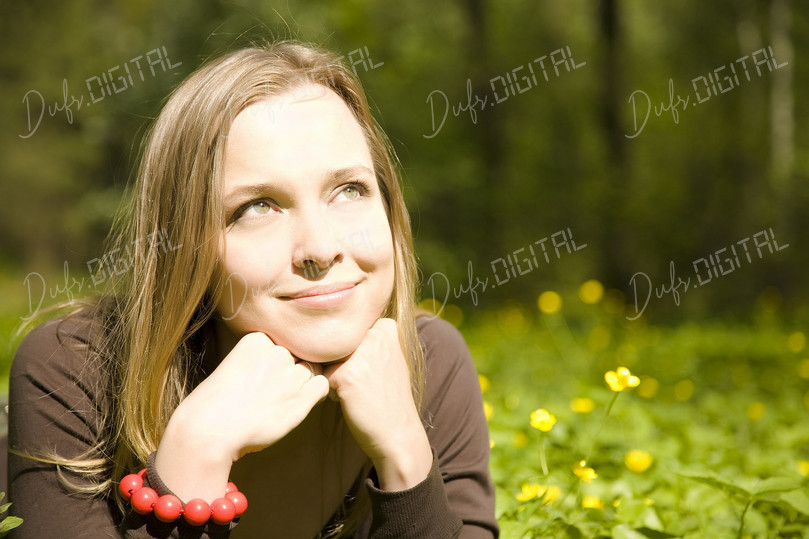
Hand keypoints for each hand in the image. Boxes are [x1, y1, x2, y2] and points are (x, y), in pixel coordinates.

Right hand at [155, 332, 328, 501]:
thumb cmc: (219, 404)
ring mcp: (290, 372)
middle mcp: (277, 351)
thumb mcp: (237, 366)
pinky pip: (322, 385)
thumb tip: (293, 361)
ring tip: (281, 401)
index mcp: (258, 338)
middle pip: (299, 355)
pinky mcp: (301, 396)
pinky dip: (315, 395)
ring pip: (313, 370)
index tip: (261, 379)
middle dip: (291, 372)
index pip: (284, 342)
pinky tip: (297, 405)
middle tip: (272, 393)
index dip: (278, 361)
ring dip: (302, 384)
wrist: (210, 430)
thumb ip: (263, 359)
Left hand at [322, 318, 431, 489]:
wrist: (397, 432)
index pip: (347, 330)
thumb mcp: (388, 356)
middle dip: (341, 362)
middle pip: (335, 343)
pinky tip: (352, 399)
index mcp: (386, 326)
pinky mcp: (346, 374)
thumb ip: (367, 337)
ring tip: (358, 390)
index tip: (371, 369)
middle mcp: (375, 334)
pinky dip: (332, 390)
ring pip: (328, 359)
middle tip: (365, 382)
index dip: (352, 351)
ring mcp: (361, 354)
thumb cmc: (387, 395)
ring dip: (335, 374)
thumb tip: (325, 328)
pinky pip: (323, 376)